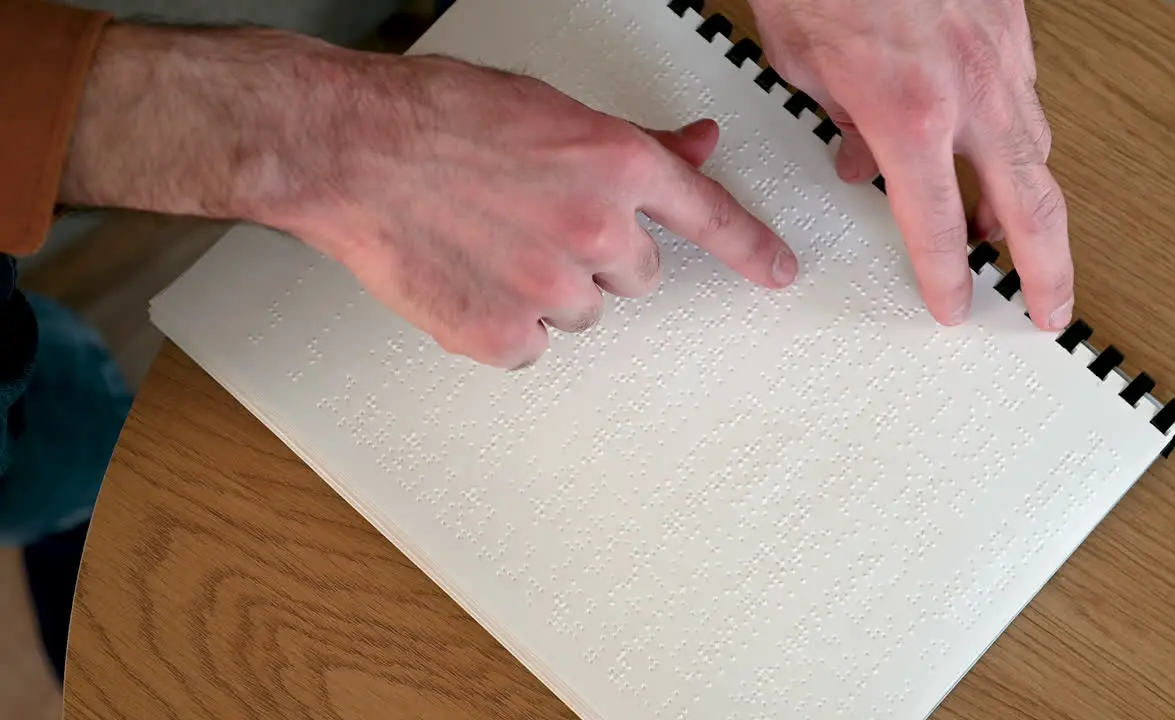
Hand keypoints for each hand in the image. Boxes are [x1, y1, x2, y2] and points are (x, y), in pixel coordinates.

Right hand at [59, 26, 798, 368]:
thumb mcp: (553, 109)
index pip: (710, 217)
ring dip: (553, 292)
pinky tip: (471, 279)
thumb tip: (699, 143)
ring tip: (493, 245)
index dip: (750, 249)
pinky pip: (534, 349)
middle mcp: (596, 230)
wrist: (348, 149)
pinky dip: (508, 326)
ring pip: (587, 314)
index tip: (777, 272)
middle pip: (639, 275)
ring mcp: (552, 290)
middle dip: (600, 256)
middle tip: (538, 223)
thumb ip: (637, 141)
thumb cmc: (438, 116)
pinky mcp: (504, 337)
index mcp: (617, 164)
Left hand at [749, 0, 1073, 330]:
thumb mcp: (801, 61)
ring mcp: (1002, 53)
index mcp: (908, 113)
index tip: (953, 306)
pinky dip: (1017, 133)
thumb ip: (838, 123)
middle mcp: (970, 89)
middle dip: (1045, 269)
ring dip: (1030, 200)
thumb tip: (857, 161)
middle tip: (1047, 308)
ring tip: (1018, 238)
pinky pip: (1029, 95)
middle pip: (1030, 204)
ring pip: (1036, 147)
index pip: (938, 228)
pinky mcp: (1014, 22)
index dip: (947, 278)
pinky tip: (1001, 145)